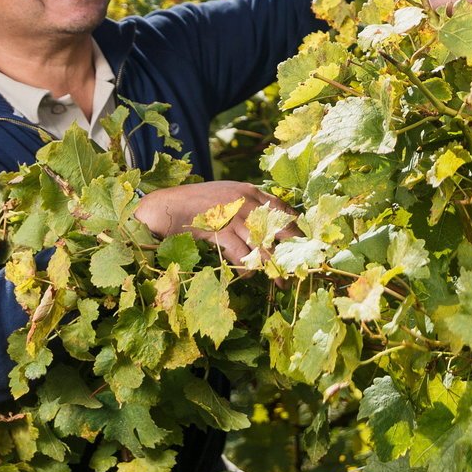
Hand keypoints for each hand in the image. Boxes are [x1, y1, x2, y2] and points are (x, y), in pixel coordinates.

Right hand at [133, 181, 298, 264]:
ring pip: (260, 243)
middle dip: (291, 247)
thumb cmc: (195, 204)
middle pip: (276, 226)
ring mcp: (232, 214)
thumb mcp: (227, 197)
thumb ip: (247, 205)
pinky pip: (238, 252)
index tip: (306, 241)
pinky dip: (245, 267)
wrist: (165, 206)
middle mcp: (244, 201)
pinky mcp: (218, 229)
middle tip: (302, 265)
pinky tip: (249, 277)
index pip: (281, 207)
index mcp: (249, 191)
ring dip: (272, 265)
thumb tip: (267, 224)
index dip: (295, 225)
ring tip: (281, 280)